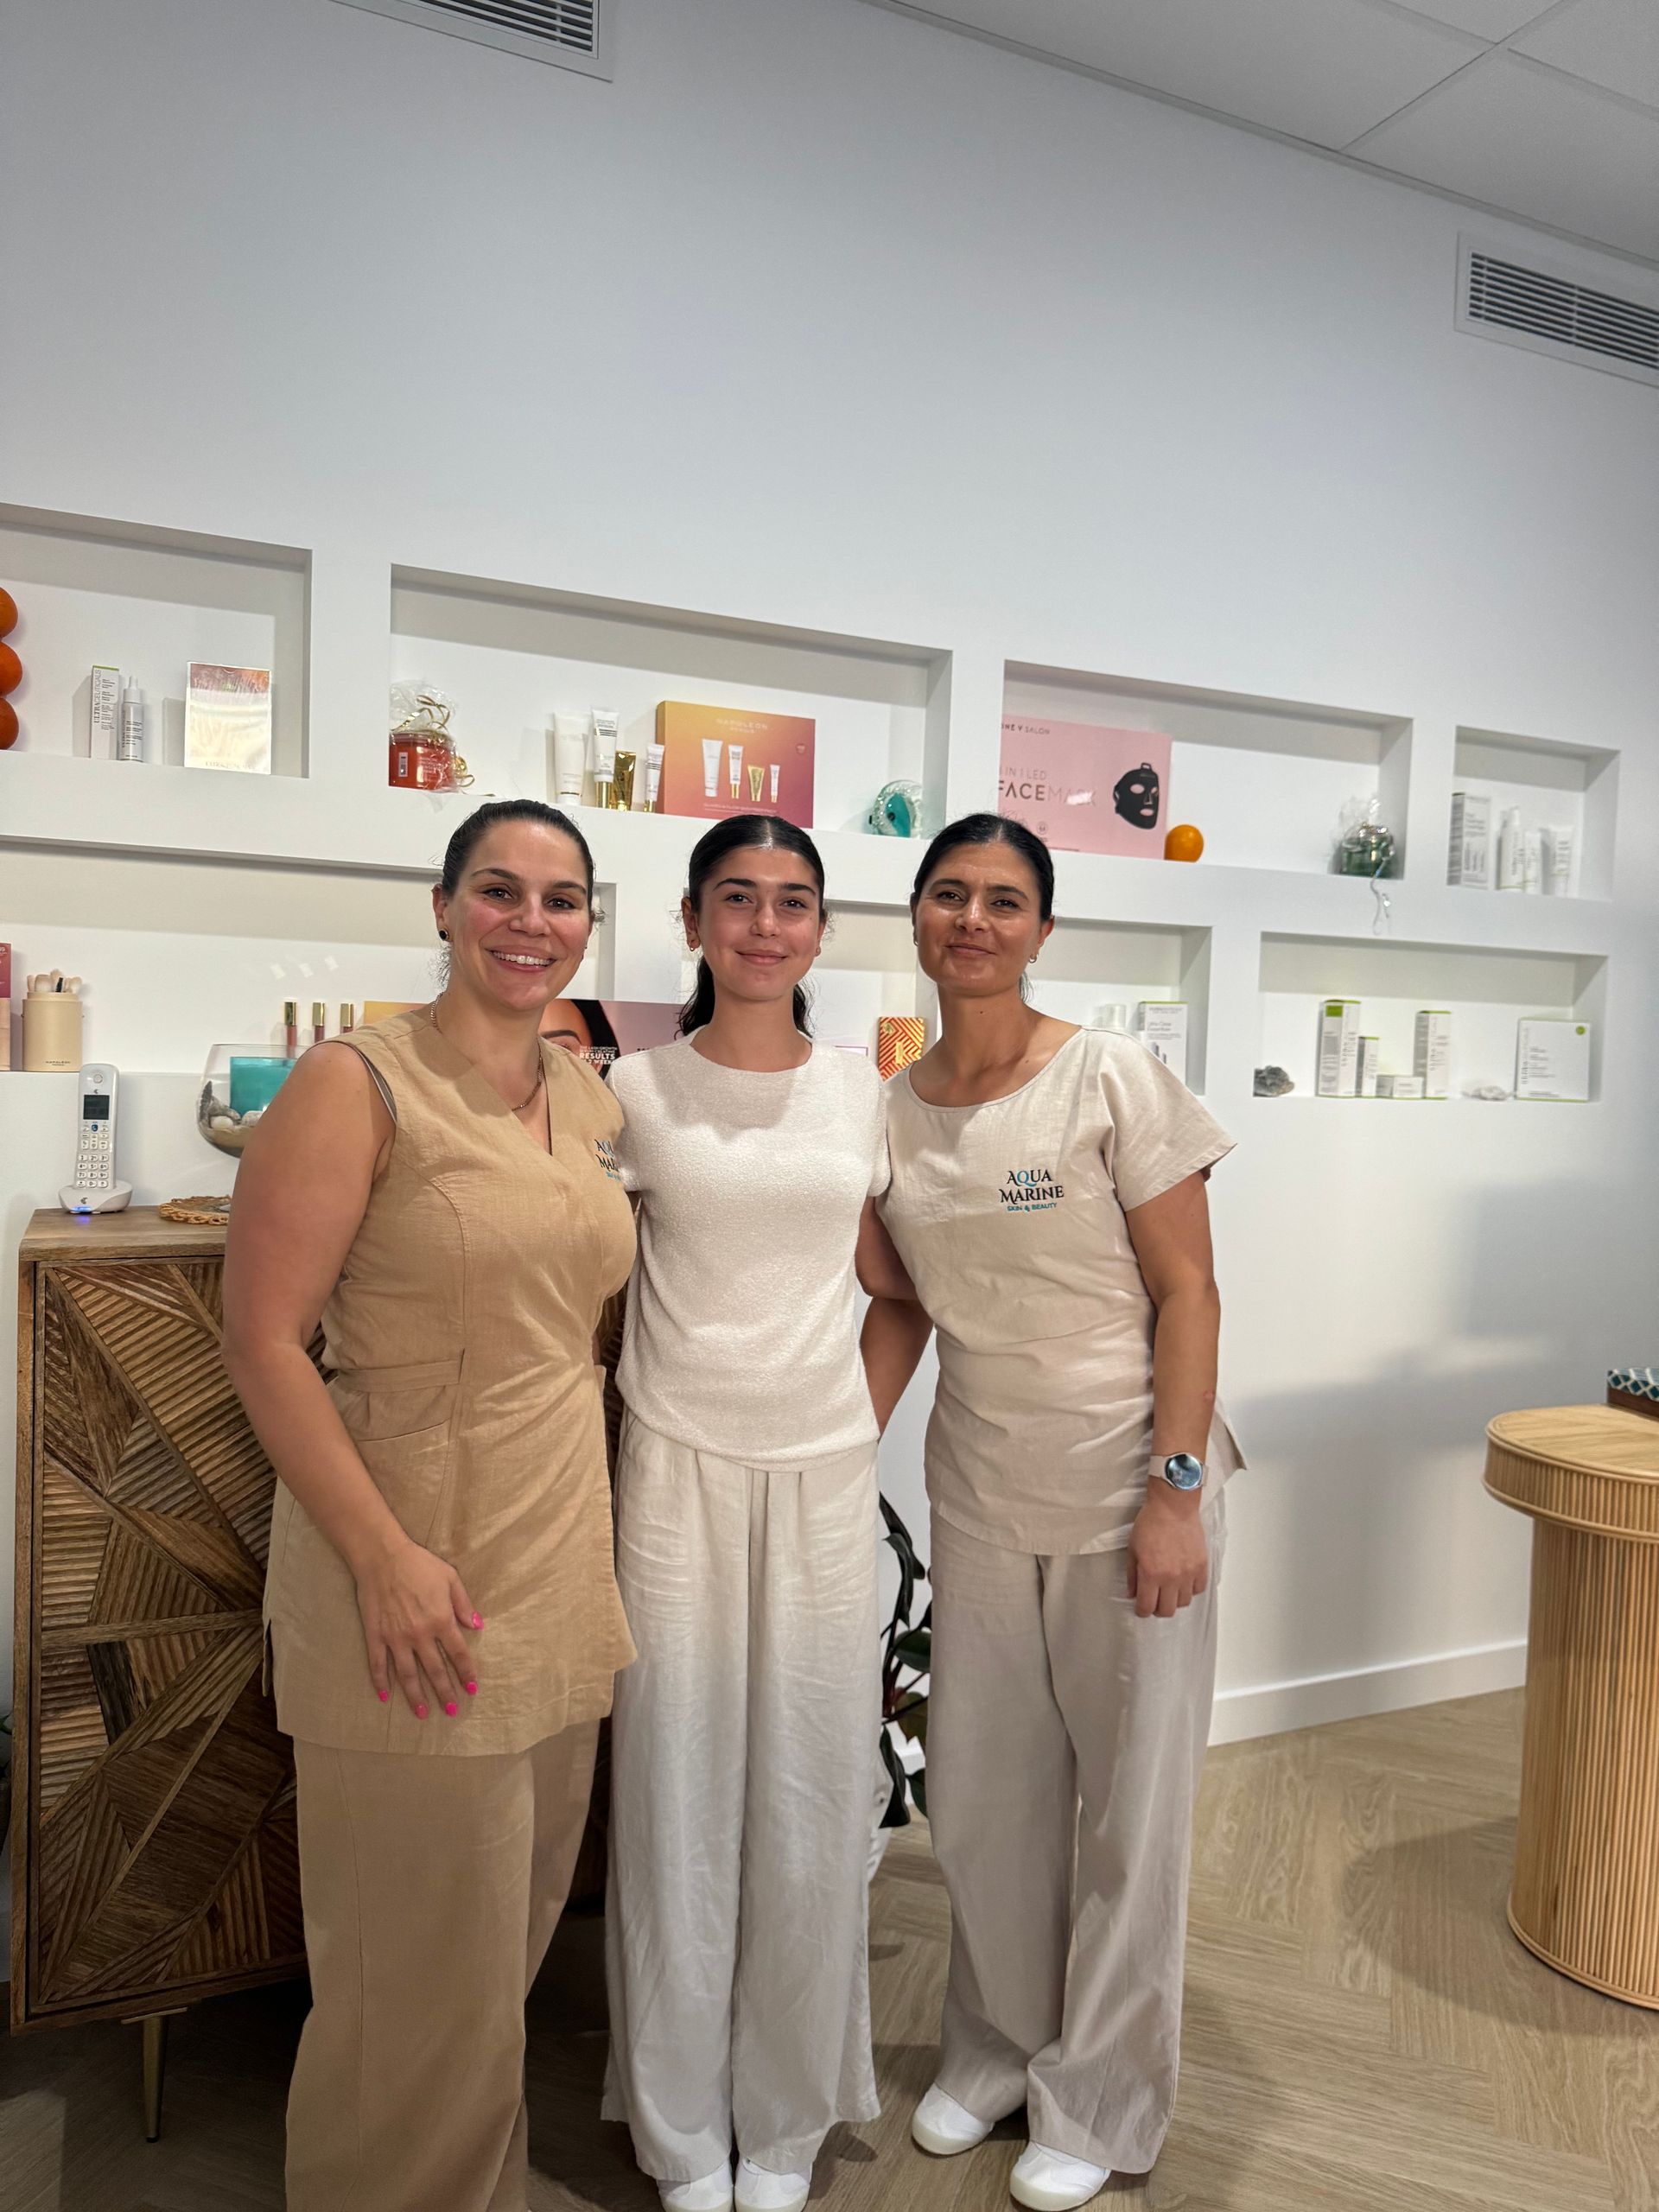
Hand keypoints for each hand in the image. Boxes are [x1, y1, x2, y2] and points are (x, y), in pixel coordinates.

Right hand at [353, 1535, 479, 1717]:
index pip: (458, 1654)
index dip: (466, 1673)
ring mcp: (396, 1637)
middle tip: (451, 1711)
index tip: (471, 1690)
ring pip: (407, 1674)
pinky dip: (381, 1682)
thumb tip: (477, 1626)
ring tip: (422, 1714)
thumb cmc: (419, 1564)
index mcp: (441, 1620)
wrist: (382, 1556)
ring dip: (416, 1696)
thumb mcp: (450, 1578)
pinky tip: (385, 1696)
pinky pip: (378, 1664)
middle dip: (444, 1693)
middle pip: (435, 1670)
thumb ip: (464, 1604)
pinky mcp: (376, 1635)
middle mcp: (420, 1634)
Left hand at [1127, 1485, 1208, 1619]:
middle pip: (1167, 1611)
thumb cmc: (1150, 1524)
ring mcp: (1188, 1573)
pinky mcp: (1201, 1566)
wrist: (1173, 1507)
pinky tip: (1183, 1581)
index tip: (1141, 1608)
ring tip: (1169, 1589)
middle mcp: (1171, 1578)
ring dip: (1174, 1600)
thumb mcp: (1133, 1549)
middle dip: (1157, 1609)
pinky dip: (1190, 1590)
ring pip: (1183, 1602)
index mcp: (1151, 1574)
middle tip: (1154, 1601)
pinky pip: (1199, 1589)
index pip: (1147, 1607)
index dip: (1142, 1611)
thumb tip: (1132, 1594)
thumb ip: (1132, 1575)